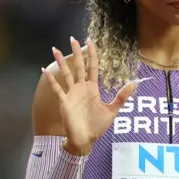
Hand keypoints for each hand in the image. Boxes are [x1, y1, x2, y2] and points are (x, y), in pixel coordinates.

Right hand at [43, 37, 135, 155]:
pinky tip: (44, 70)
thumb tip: (134, 83)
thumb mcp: (112, 110)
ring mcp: (72, 94)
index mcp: (92, 88)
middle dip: (76, 53)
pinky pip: (57, 89)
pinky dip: (51, 81)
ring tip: (54, 49)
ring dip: (60, 62)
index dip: (91, 54)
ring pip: (66, 74)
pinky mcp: (64, 102)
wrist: (85, 140)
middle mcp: (81, 88)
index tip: (90, 41)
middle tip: (73, 38)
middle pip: (78, 66)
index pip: (92, 67)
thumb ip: (121, 97)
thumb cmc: (97, 126)